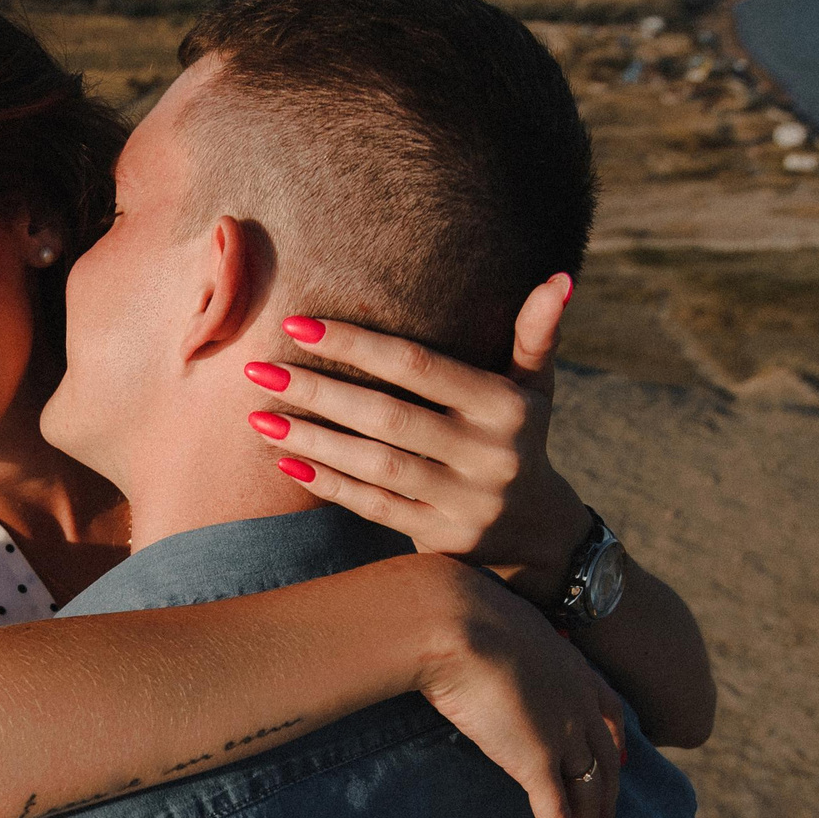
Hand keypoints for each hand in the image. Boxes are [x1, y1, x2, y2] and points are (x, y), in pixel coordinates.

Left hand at [248, 274, 593, 585]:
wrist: (536, 532)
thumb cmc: (518, 437)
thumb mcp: (535, 388)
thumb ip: (536, 334)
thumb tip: (559, 278)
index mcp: (506, 407)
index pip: (419, 367)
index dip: (357, 344)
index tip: (298, 324)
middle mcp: (488, 456)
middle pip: (387, 417)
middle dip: (318, 391)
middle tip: (259, 369)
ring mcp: (463, 503)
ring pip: (374, 466)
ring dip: (312, 439)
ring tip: (259, 414)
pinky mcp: (440, 539)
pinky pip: (372, 508)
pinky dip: (327, 484)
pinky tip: (285, 460)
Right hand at [414, 559, 625, 817]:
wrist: (454, 620)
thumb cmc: (454, 612)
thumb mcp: (489, 621)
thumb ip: (494, 640)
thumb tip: (467, 639)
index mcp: (572, 667)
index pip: (610, 713)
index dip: (616, 744)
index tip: (618, 765)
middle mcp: (578, 703)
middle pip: (606, 765)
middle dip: (608, 803)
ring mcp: (563, 733)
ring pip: (588, 797)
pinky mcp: (537, 761)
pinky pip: (554, 815)